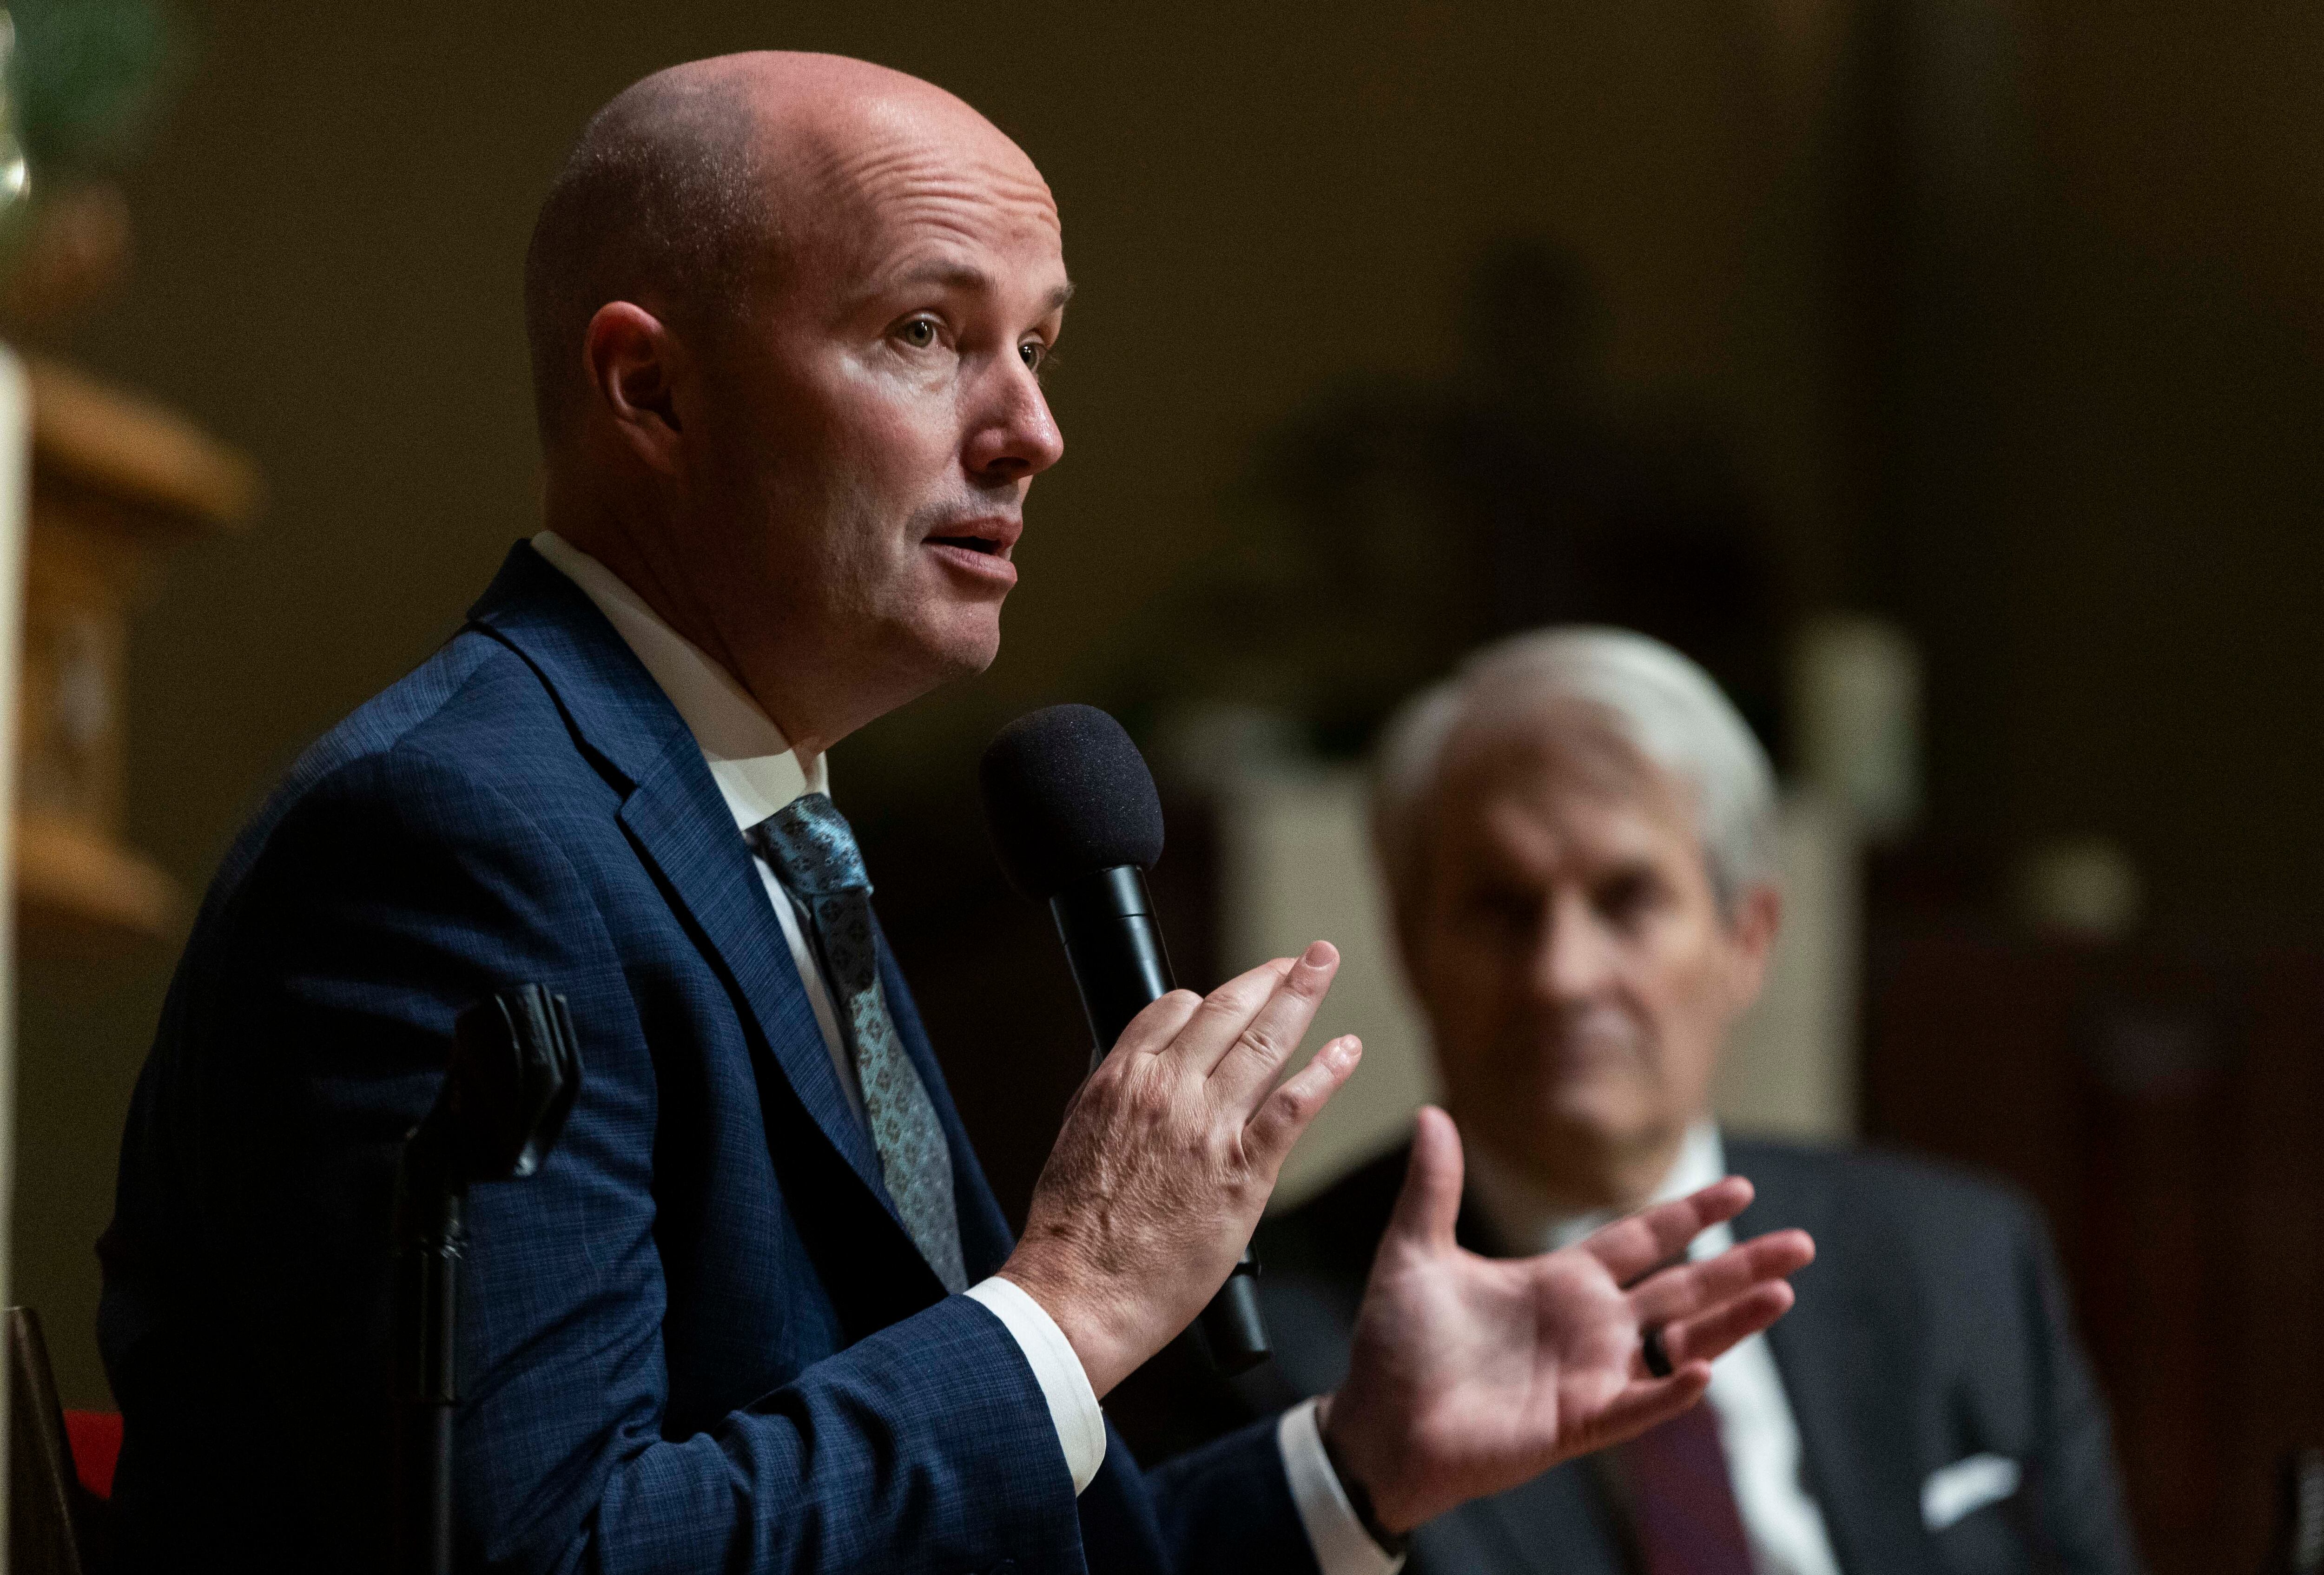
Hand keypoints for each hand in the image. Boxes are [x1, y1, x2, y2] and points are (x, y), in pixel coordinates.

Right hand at [1001, 941, 1360, 1394]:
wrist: (1081, 1293)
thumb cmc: (1072, 1233)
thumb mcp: (1076, 1140)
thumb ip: (1112, 1100)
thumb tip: (1129, 1077)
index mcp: (1121, 1080)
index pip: (1173, 1009)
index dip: (1207, 1000)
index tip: (1230, 1000)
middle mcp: (1166, 1090)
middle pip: (1227, 1010)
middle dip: (1269, 976)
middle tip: (1300, 958)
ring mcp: (1208, 1126)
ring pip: (1264, 1040)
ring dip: (1302, 995)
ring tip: (1323, 967)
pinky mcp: (1244, 1170)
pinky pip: (1294, 1104)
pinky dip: (1325, 1070)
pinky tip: (1346, 1050)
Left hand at [1321, 1106, 1814, 1532]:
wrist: (1376, 1424)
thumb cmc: (1397, 1345)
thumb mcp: (1414, 1253)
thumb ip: (1434, 1187)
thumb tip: (1430, 1112)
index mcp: (1559, 1281)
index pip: (1641, 1240)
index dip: (1689, 1214)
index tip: (1742, 1188)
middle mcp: (1588, 1326)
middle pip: (1681, 1289)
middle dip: (1741, 1265)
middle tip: (1803, 1242)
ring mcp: (1589, 1375)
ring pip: (1680, 1346)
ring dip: (1730, 1323)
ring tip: (1783, 1293)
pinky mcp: (1577, 1422)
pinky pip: (1637, 1404)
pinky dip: (1669, 1390)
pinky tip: (1703, 1369)